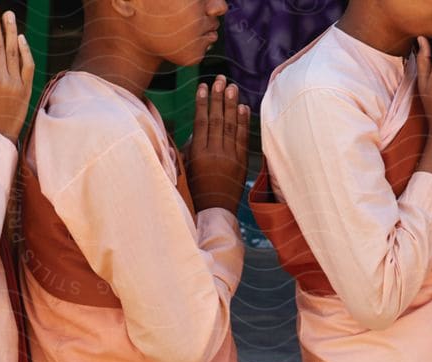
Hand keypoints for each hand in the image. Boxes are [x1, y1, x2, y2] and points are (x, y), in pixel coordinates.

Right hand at [186, 75, 249, 212]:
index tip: (203, 86)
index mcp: (198, 154)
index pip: (201, 122)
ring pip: (230, 126)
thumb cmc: (198, 189)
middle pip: (217, 120)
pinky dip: (243, 122)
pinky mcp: (242, 163)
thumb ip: (190, 147)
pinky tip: (243, 107)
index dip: (203, 102)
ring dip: (231, 105)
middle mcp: (214, 153)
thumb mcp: (187, 169)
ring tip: (232, 87)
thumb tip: (196, 128)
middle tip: (220, 79)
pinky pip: (242, 138)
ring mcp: (230, 158)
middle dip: (218, 98)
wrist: (216, 211)